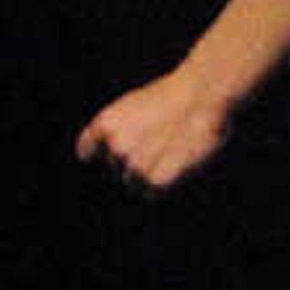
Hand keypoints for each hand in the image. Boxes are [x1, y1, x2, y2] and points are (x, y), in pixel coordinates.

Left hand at [76, 69, 233, 191]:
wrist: (203, 96)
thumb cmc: (175, 96)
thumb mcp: (134, 104)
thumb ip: (119, 128)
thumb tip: (116, 150)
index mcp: (104, 124)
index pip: (86, 151)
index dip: (101, 153)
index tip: (116, 153)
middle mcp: (115, 146)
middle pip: (116, 169)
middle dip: (134, 162)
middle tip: (160, 144)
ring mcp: (135, 165)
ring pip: (134, 184)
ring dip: (149, 175)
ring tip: (172, 152)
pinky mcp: (155, 180)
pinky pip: (152, 194)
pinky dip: (165, 184)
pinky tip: (177, 163)